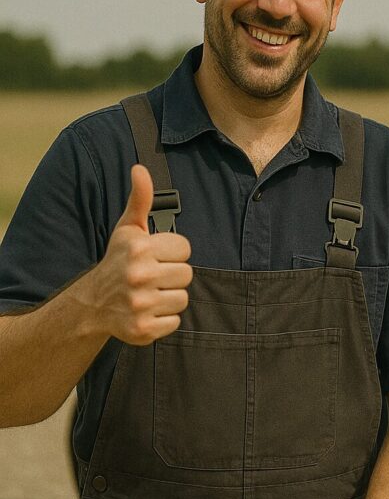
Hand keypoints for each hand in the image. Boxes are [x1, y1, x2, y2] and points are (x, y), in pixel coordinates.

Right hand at [84, 164, 191, 344]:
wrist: (91, 304)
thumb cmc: (118, 261)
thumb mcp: (127, 229)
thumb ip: (140, 199)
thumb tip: (139, 169)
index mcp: (139, 249)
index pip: (185, 248)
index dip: (172, 252)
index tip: (155, 256)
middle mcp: (138, 276)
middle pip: (187, 274)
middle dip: (172, 275)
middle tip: (152, 276)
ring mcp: (140, 305)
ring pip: (183, 299)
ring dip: (169, 297)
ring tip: (149, 293)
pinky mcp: (143, 329)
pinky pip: (175, 322)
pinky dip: (164, 319)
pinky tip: (146, 311)